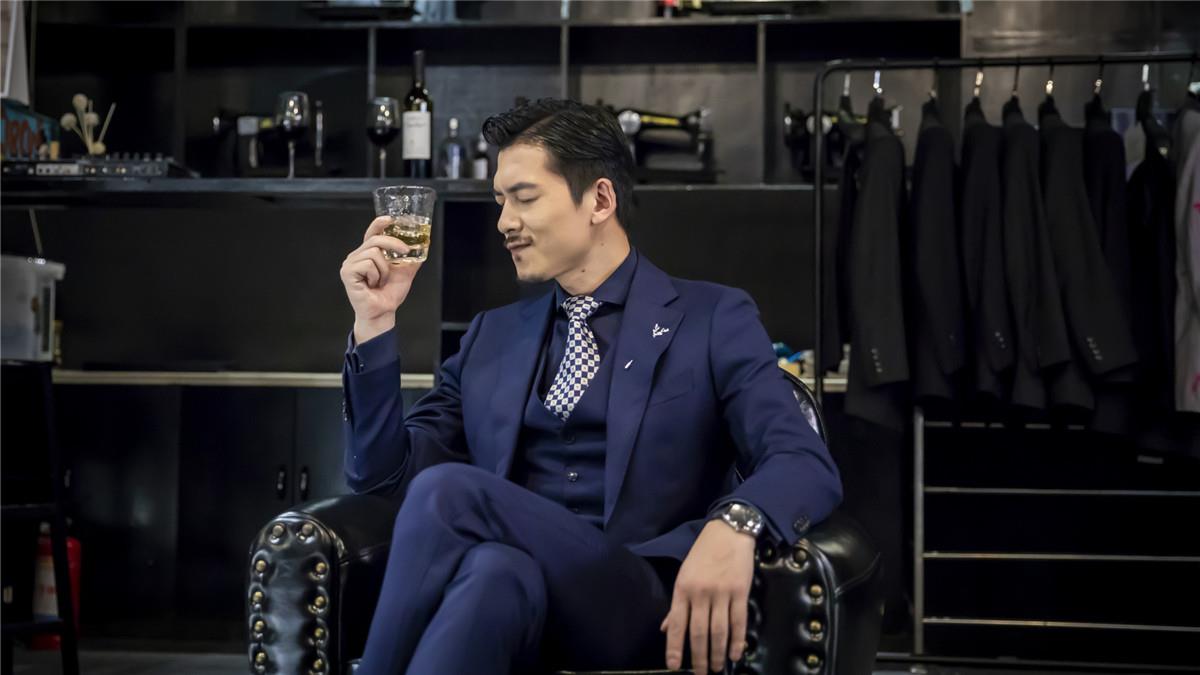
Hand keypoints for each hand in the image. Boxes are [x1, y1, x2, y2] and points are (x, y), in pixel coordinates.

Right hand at [340, 216, 424, 338]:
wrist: (383, 312)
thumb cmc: (389, 294)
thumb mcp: (405, 273)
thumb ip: (411, 259)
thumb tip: (424, 246)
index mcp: (368, 254)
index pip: (371, 234)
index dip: (379, 224)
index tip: (390, 219)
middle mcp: (357, 256)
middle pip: (375, 239)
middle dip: (393, 244)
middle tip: (405, 252)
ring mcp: (350, 263)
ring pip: (374, 252)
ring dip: (384, 269)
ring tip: (380, 281)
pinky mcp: (347, 272)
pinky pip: (368, 264)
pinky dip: (375, 274)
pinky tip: (372, 284)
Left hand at [660, 519, 755, 671]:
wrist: (728, 532)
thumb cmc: (703, 555)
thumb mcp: (684, 575)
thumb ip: (677, 605)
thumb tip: (666, 629)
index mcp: (682, 589)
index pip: (677, 624)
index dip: (675, 648)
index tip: (674, 667)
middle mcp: (700, 593)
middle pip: (698, 632)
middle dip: (699, 657)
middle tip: (701, 674)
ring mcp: (721, 593)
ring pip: (718, 631)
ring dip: (718, 653)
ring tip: (718, 668)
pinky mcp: (740, 592)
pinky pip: (738, 622)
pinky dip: (737, 640)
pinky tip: (736, 654)